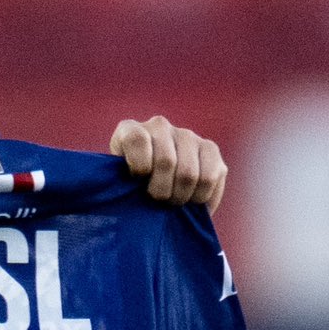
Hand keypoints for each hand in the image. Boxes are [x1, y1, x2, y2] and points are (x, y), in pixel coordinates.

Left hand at [111, 116, 226, 210]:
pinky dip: (201, 197)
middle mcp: (159, 126)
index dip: (139, 167)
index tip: (137, 182)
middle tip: (158, 201)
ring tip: (174, 203)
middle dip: (161, 192)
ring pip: (189, 173)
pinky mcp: (210, 149)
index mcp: (130, 130)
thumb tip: (133, 195)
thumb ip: (120, 185)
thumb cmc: (132, 192)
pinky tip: (192, 201)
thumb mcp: (118, 186)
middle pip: (166, 162)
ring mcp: (187, 135)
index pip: (137, 139)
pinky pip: (211, 177)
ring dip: (181, 197)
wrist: (155, 191)